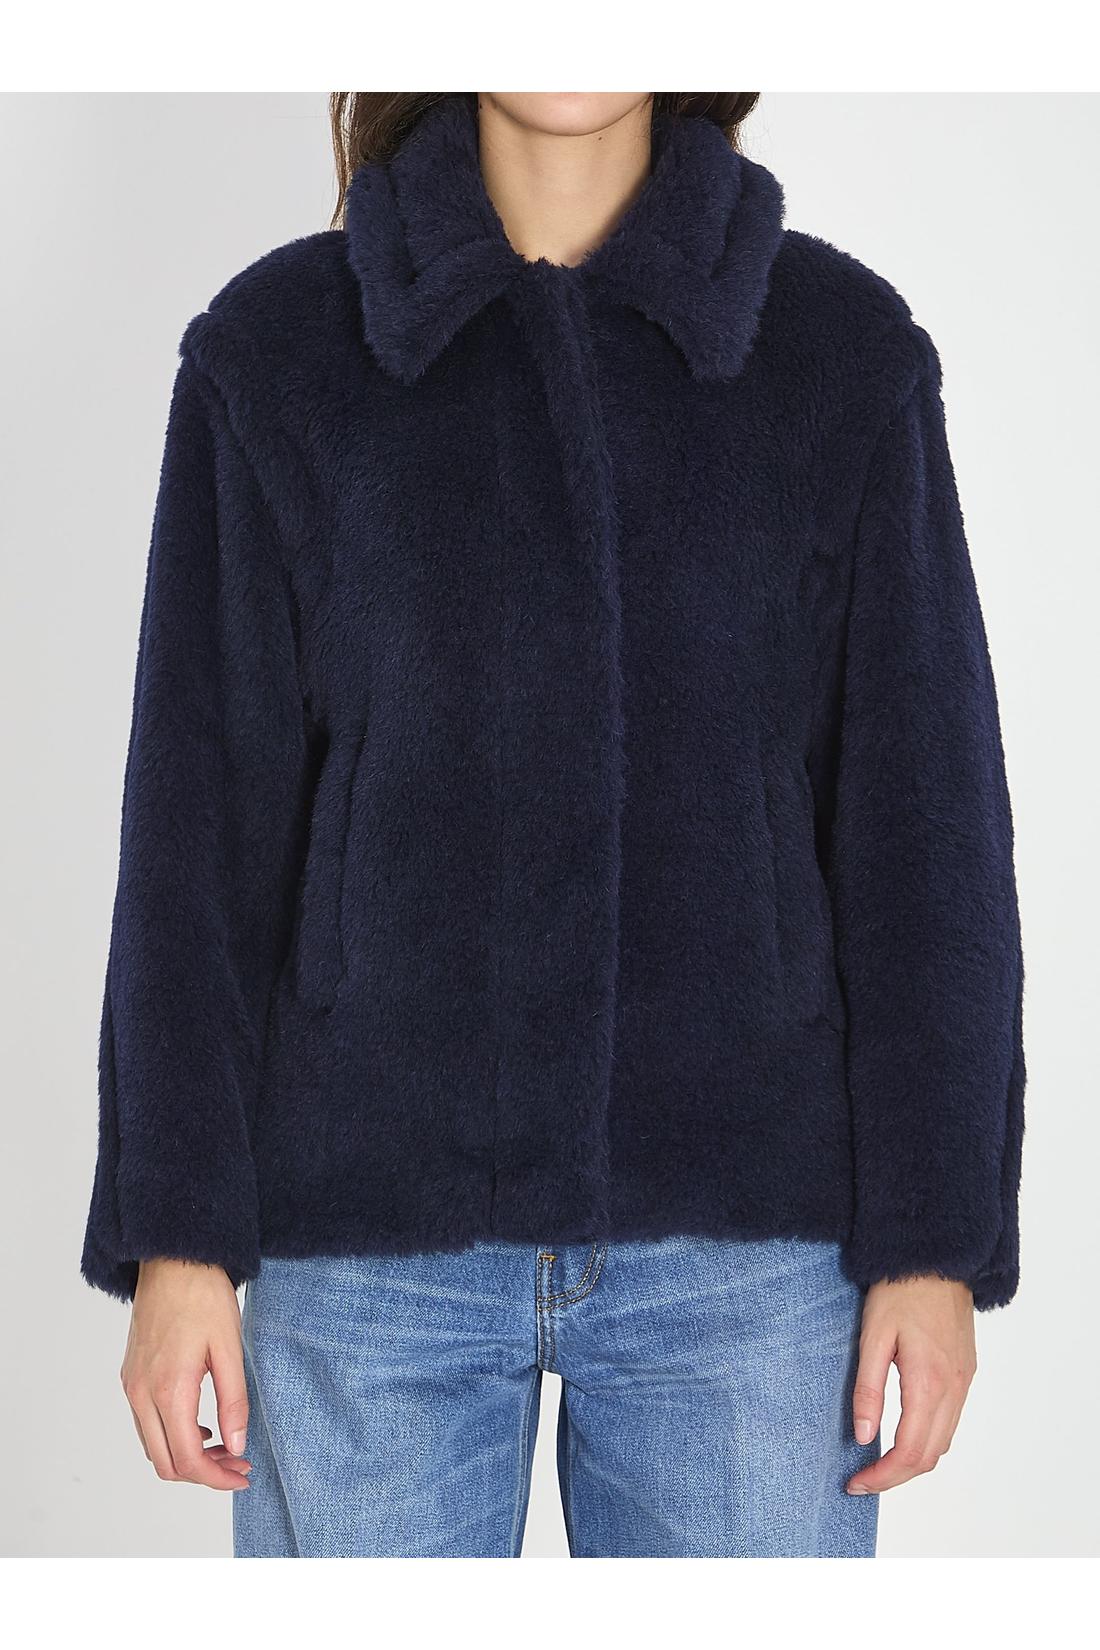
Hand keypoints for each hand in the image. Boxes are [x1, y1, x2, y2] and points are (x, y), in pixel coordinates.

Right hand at [120, 1258, 251, 1491]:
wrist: (173, 1260)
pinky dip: (171, 1435)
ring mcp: (131, 1385)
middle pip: (165, 1463)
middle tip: (238, 1463)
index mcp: (168, 1390)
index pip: (188, 1460)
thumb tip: (237, 1445)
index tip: (243, 1474)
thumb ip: (233, 1401)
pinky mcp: (130, 1376)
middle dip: (203, 1473)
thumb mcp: (230, 1348)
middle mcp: (141, 1394)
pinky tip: (200, 1423)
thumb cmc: (203, 1296)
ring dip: (186, 1456)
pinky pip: (145, 1424)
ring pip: (153, 1447)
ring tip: (224, 1444)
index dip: (217, 1478)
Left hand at [847, 1274, 975, 1495]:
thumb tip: (864, 1436)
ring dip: (913, 1461)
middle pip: (929, 1456)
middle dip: (896, 1477)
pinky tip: (903, 1434)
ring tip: (878, 1463)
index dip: (883, 1476)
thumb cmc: (900, 1291)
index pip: (910, 1452)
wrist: (937, 1259)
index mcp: (929, 1383)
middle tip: (862, 1480)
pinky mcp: (966, 1373)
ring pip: (943, 1442)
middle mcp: (953, 1389)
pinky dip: (928, 1440)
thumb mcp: (872, 1336)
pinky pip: (950, 1421)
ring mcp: (964, 1382)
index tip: (856, 1483)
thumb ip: (867, 1389)